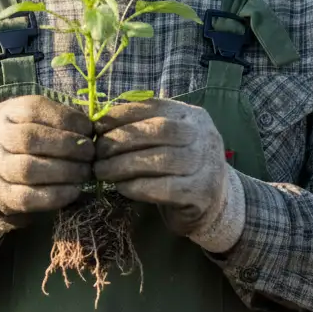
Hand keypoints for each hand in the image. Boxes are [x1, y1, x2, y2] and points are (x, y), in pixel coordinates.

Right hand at [0, 95, 93, 243]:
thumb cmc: (21, 148)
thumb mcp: (31, 125)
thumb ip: (56, 123)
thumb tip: (91, 127)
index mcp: (2, 113)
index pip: (32, 108)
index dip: (65, 118)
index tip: (88, 129)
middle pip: (29, 138)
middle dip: (67, 145)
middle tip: (90, 154)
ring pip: (27, 169)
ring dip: (64, 171)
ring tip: (85, 172)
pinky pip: (27, 197)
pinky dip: (55, 195)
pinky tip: (74, 191)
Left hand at [93, 99, 244, 252]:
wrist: (216, 205)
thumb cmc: (179, 168)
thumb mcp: (167, 141)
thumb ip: (143, 128)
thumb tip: (99, 122)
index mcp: (192, 116)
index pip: (154, 106)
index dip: (122, 114)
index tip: (96, 126)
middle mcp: (204, 136)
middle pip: (158, 131)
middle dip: (121, 140)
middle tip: (97, 152)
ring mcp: (208, 164)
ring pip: (161, 159)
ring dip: (124, 165)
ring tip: (102, 171)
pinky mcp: (202, 193)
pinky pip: (165, 188)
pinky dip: (138, 186)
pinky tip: (121, 188)